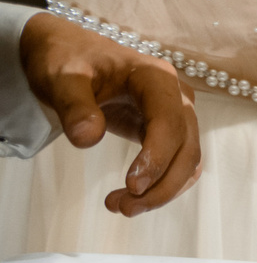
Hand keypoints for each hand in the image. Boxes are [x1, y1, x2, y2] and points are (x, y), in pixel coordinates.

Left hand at [19, 12, 202, 214]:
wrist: (68, 54)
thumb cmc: (66, 59)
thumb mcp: (62, 77)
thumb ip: (74, 106)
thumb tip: (87, 139)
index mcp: (156, 77)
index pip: (169, 123)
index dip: (156, 157)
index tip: (130, 186)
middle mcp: (177, 96)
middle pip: (187, 149)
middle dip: (161, 185)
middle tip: (123, 208)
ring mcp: (177, 114)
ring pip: (188, 161)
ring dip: (163, 190)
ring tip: (123, 207)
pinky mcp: (169, 130)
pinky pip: (179, 163)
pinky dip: (162, 185)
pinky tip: (133, 197)